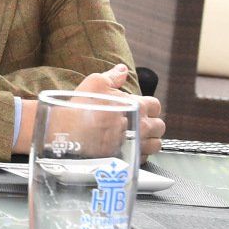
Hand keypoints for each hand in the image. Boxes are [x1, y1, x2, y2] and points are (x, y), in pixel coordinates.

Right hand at [13, 65, 164, 157]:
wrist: (68, 133)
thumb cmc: (81, 107)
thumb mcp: (95, 83)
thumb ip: (113, 76)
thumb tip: (122, 70)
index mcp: (137, 106)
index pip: (156, 105)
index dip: (148, 105)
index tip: (139, 107)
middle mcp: (141, 126)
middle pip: (160, 126)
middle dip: (152, 124)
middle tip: (139, 123)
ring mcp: (136, 144)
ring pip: (156, 145)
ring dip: (149, 141)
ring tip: (138, 137)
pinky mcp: (128, 159)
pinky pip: (144, 158)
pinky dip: (139, 154)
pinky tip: (129, 148)